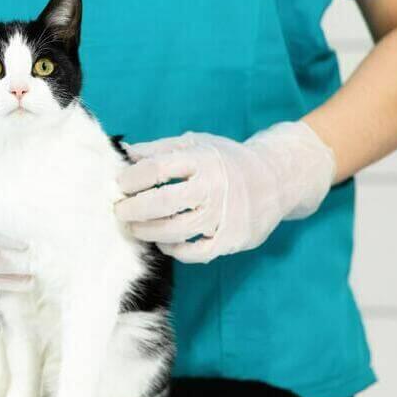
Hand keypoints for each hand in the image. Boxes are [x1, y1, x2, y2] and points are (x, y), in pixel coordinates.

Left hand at [114, 122, 334, 262]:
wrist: (277, 177)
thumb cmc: (226, 159)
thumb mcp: (196, 143)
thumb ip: (159, 149)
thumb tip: (124, 152)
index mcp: (202, 159)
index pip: (157, 169)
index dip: (131, 179)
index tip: (118, 185)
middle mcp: (214, 187)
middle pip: (163, 202)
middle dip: (133, 209)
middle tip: (119, 211)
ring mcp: (225, 215)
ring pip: (176, 230)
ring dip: (148, 231)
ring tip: (135, 227)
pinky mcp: (233, 238)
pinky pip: (196, 253)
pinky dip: (175, 250)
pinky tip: (163, 242)